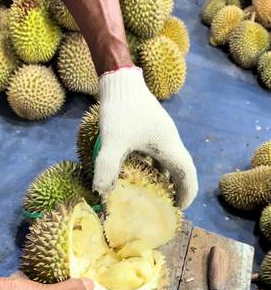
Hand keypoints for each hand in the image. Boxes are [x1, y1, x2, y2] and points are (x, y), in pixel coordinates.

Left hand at [93, 67, 197, 209]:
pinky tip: (140, 169)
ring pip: (170, 160)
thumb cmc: (121, 111)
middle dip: (177, 188)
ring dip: (166, 177)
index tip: (179, 208)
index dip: (187, 193)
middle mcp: (170, 140)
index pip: (188, 174)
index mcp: (168, 146)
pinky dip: (155, 166)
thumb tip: (102, 193)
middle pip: (181, 168)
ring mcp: (162, 132)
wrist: (121, 80)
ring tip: (155, 191)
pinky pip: (159, 152)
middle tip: (167, 203)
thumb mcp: (113, 142)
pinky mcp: (152, 127)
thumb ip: (107, 168)